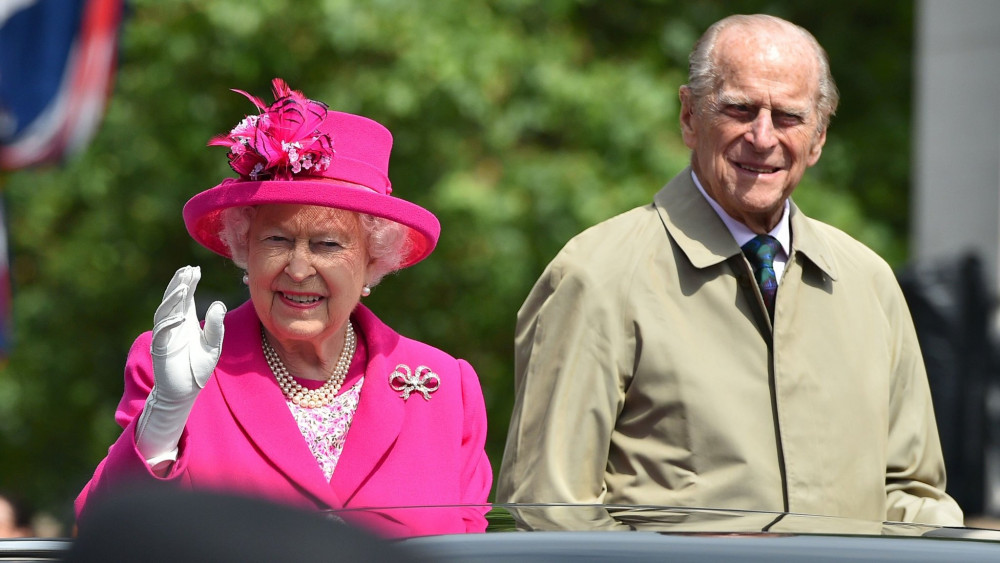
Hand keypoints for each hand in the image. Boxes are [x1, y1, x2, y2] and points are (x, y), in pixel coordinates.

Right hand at [150, 265, 225, 400]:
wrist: (185, 391)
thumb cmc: (198, 367)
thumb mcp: (213, 345)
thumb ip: (216, 326)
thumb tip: (219, 303)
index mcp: (186, 321)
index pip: (186, 298)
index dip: (189, 283)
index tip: (195, 269)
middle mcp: (174, 325)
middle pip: (174, 300)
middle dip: (180, 284)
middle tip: (188, 270)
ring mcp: (166, 335)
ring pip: (166, 312)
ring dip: (173, 299)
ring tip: (183, 286)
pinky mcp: (161, 349)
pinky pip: (163, 333)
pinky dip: (170, 323)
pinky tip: (180, 315)